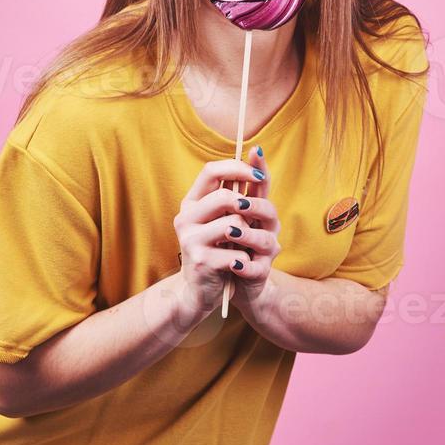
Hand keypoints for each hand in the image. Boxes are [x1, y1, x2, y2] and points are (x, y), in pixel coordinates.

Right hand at [173, 155, 279, 315]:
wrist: (203, 293)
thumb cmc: (221, 251)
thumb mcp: (230, 219)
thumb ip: (244, 190)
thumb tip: (259, 152)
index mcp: (191, 202)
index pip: (211, 170)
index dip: (237, 168)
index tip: (258, 176)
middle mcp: (185, 217)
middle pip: (226, 198)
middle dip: (251, 209)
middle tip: (258, 223)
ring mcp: (190, 239)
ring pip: (234, 225)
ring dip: (250, 238)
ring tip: (246, 248)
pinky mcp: (200, 261)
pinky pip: (237, 253)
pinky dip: (246, 261)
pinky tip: (240, 267)